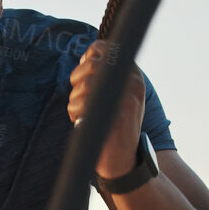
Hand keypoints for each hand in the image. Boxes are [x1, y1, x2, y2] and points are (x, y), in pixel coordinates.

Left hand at [65, 38, 147, 181]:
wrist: (124, 160)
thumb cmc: (115, 126)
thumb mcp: (121, 95)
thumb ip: (110, 75)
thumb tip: (89, 55)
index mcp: (133, 75)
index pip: (102, 49)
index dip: (86, 59)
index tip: (83, 75)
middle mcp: (133, 83)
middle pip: (90, 66)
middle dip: (77, 80)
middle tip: (79, 97)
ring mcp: (126, 99)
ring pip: (83, 85)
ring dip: (74, 101)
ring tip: (82, 114)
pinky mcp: (114, 117)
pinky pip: (81, 105)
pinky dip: (75, 115)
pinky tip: (83, 123)